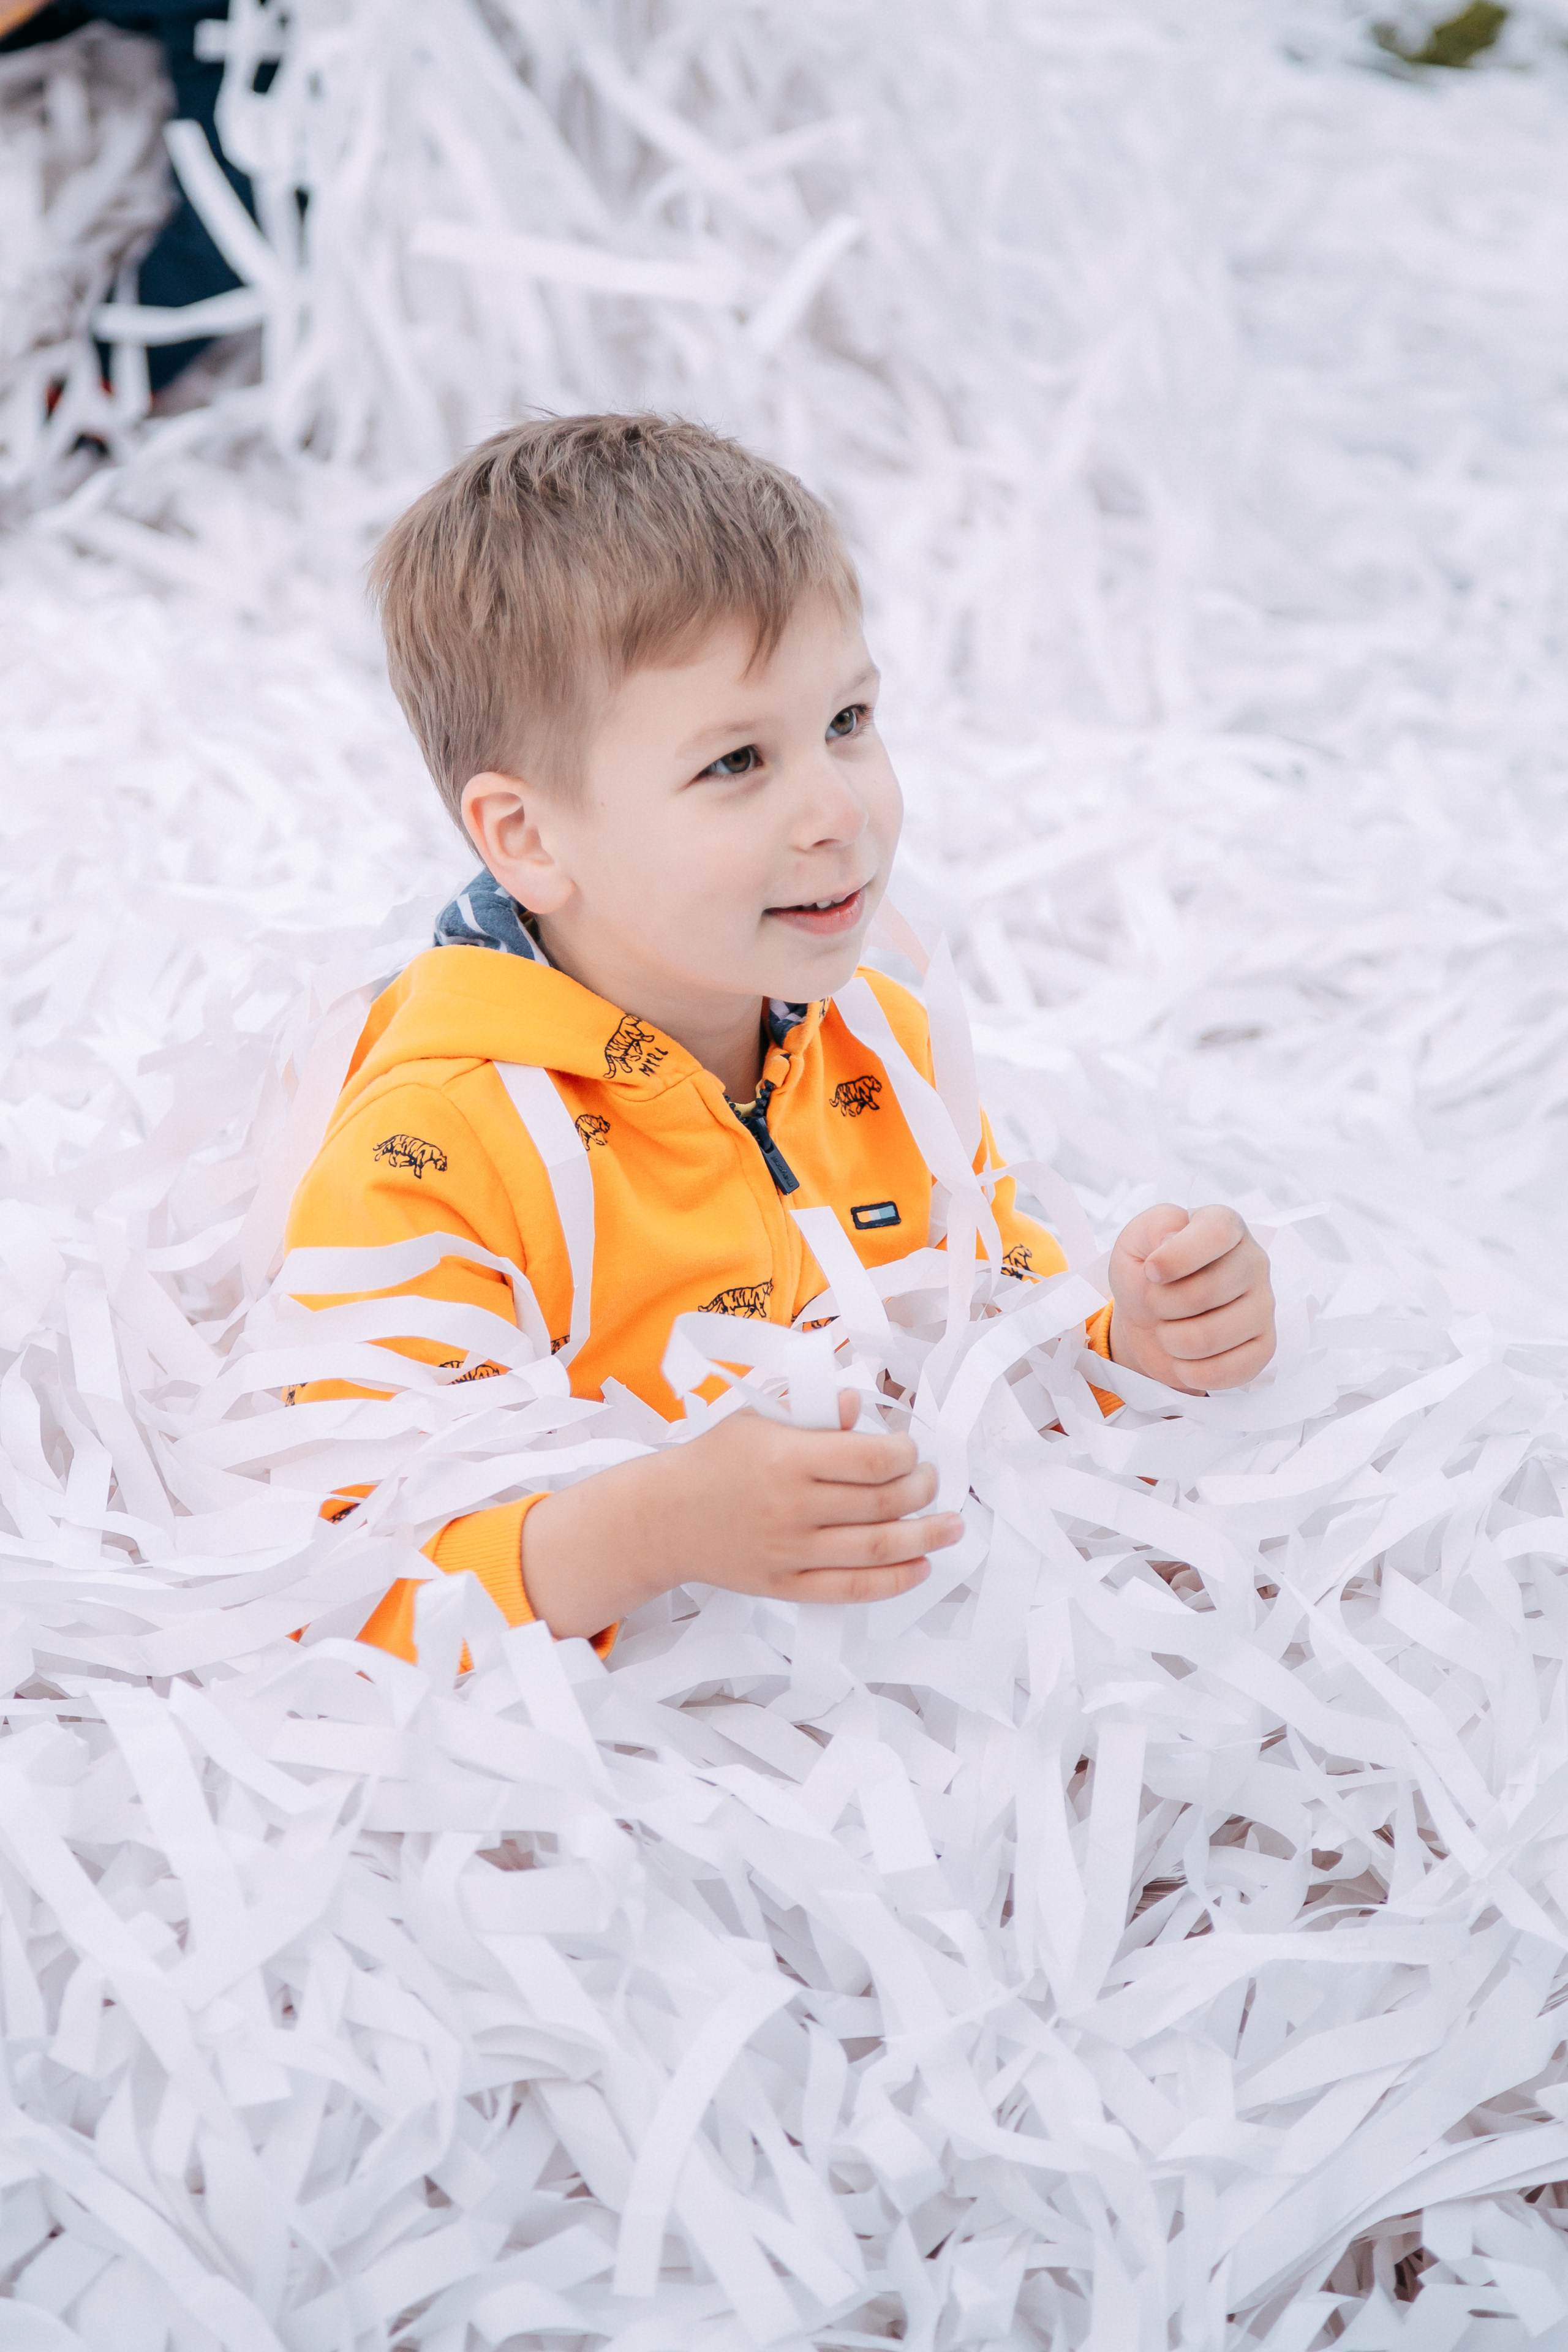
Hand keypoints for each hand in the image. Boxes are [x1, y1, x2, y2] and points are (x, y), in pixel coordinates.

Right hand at [518, 1390, 961, 1637]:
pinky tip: (919, 1566)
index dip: (906, 1454)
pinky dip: (892, 1581)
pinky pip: (850, 1589)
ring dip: (924, 1538)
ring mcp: (789, 1551)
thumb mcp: (759, 1418)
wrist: (662, 1517)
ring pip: (874, 1549)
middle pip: (881, 1503)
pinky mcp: (785, 1585)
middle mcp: (791, 1506)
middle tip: (934, 1482)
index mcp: (787, 1456)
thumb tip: (861, 1407)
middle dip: (922, 1491)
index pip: (870, 1458)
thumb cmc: (715, 1460)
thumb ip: (813, 1412)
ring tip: (952, 1527)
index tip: (912, 1449)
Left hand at [1107, 1204, 1274, 1393]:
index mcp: (1225, 1225)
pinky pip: (1226, 1371)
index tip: (1150, 1271)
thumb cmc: (1145, 1275)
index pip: (1217, 1234)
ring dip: (1172, 1340)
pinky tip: (1184, 1357)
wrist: (1146, 1321)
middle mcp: (1254, 1262)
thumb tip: (1174, 1238)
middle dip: (1162, 1305)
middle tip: (1155, 1303)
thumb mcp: (1136, 1240)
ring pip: (1210, 1337)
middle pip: (1206, 1292)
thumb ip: (1154, 1227)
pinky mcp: (1264, 1346)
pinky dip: (1189, 1370)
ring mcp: (1264, 1306)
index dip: (1177, 1257)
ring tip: (1169, 1329)